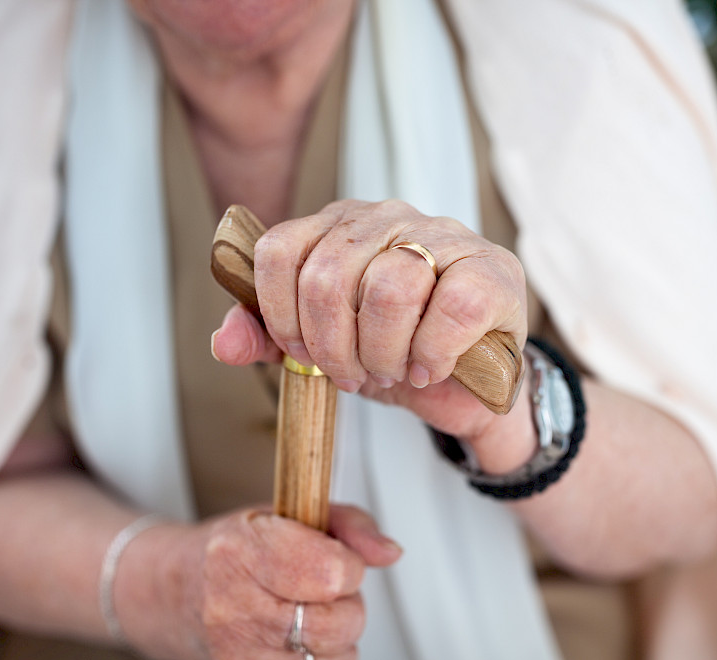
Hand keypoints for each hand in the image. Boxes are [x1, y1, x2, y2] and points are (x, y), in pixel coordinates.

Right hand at [121, 505, 400, 659]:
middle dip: (346, 603)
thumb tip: (387, 551)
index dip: (347, 564)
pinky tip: (296, 640)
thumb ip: (348, 524)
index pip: (333, 572)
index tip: (334, 558)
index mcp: (241, 551)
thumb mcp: (287, 512)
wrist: (175, 592)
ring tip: (306, 613)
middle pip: (340, 622)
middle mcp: (231, 607)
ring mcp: (236, 654)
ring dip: (335, 638)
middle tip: (319, 588)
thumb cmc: (233, 551)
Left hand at [212, 199, 527, 441]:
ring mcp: (444, 236)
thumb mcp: (321, 350)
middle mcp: (387, 217)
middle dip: (333, 348)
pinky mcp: (492, 270)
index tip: (301, 354)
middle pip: (328, 276)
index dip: (279, 314)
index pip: (279, 251)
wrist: (465, 384)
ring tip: (394, 370)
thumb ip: (269, 341)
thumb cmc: (391, 352)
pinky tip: (431, 366)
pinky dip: (431, 353)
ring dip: (384, 353)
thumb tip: (224, 341)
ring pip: (389, 289)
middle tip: (352, 374)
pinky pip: (449, 308)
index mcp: (337, 226)